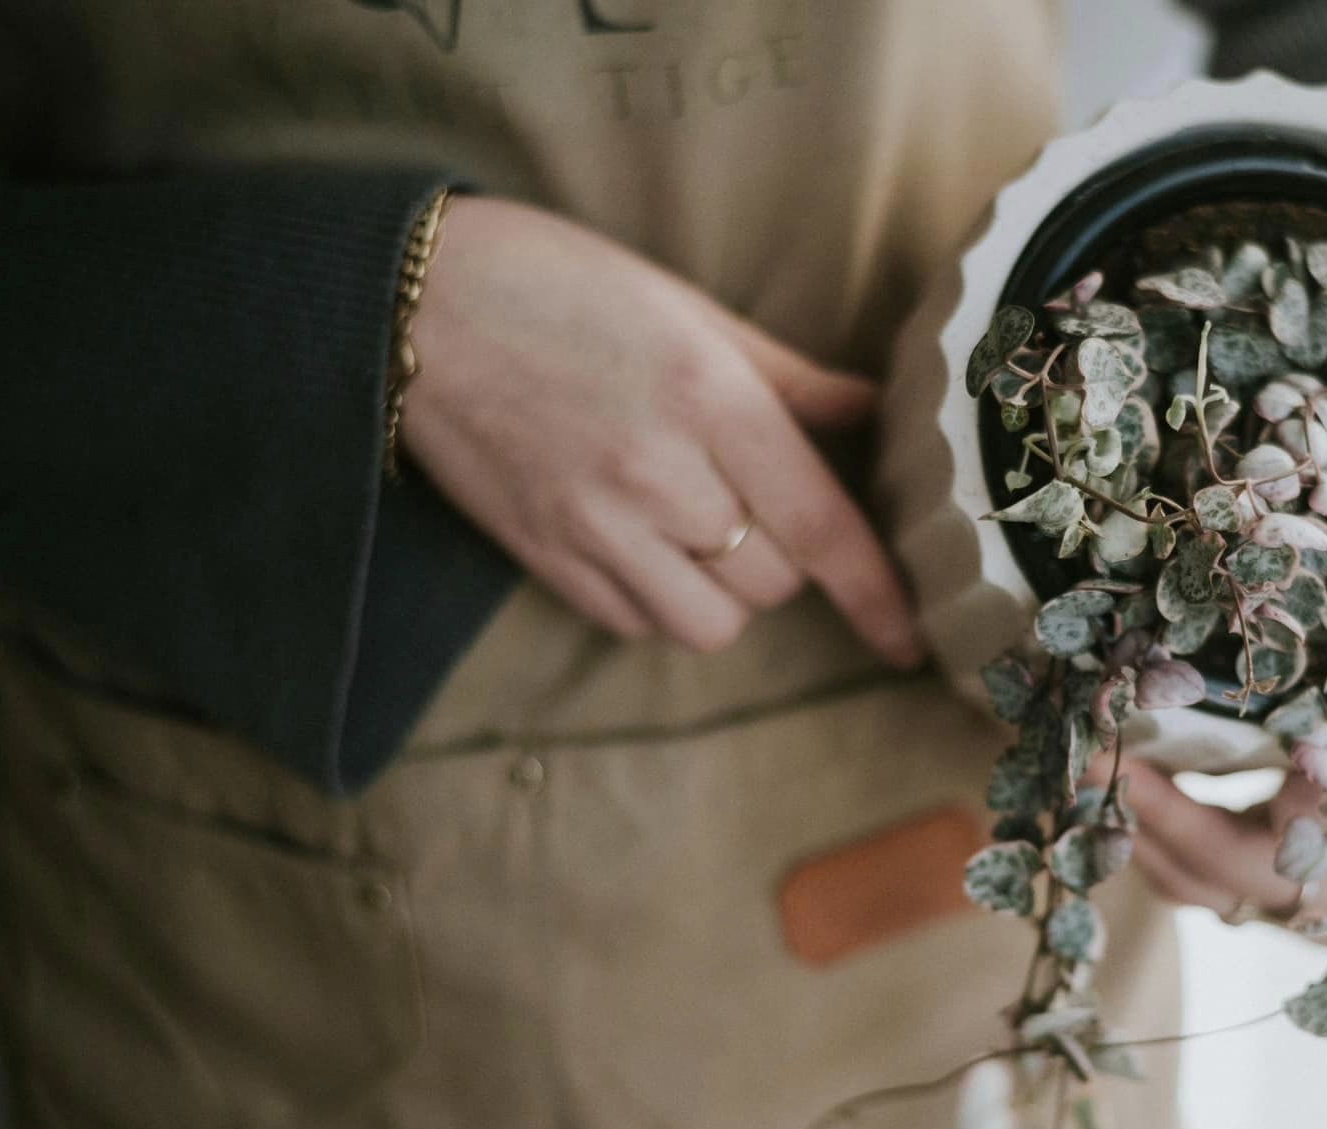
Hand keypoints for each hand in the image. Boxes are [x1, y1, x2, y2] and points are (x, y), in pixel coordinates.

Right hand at [399, 194, 922, 666]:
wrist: (414, 304)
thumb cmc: (561, 286)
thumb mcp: (691, 309)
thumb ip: (790, 377)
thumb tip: (875, 409)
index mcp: (714, 403)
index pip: (823, 528)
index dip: (879, 596)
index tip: (912, 645)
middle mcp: (662, 476)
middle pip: (773, 582)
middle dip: (782, 556)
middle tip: (745, 497)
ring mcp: (597, 526)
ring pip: (710, 623)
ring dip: (723, 592)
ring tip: (695, 529)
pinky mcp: (546, 558)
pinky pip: (636, 624)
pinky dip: (658, 600)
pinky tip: (639, 541)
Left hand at [1109, 600, 1326, 931]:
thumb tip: (1301, 794)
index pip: (1243, 869)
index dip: (1172, 823)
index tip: (1120, 763)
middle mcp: (1319, 906)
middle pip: (1199, 880)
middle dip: (1131, 819)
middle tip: (1082, 755)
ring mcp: (1290, 887)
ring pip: (1187, 875)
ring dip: (1129, 823)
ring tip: (1085, 762)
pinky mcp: (1268, 856)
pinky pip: (1194, 853)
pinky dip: (1152, 814)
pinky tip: (1120, 765)